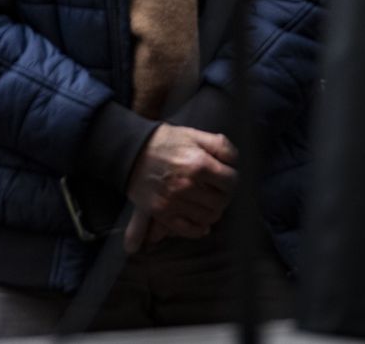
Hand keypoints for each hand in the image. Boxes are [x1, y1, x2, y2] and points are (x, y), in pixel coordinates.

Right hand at [122, 124, 237, 252]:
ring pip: (209, 217)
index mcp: (198, 163)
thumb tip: (234, 162)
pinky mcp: (162, 213)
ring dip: (212, 211)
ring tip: (207, 202)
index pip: (231, 181)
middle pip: (222, 201)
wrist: (129, 150)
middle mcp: (187, 185)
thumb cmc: (164, 141)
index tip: (225, 177)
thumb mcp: (193, 134)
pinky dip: (199, 228)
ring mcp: (174, 202)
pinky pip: (189, 230)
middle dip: (223, 195)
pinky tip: (201, 221)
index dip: (231, 178)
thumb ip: (219, 145)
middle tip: (217, 190)